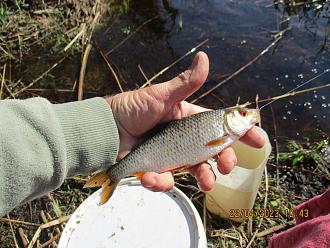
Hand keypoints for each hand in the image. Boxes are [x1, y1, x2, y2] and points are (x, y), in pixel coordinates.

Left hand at [105, 52, 264, 191]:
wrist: (107, 129)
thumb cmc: (133, 108)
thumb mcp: (161, 95)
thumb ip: (185, 83)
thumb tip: (204, 57)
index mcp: (190, 120)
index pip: (221, 127)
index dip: (241, 133)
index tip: (259, 140)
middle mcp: (185, 139)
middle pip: (213, 152)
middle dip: (226, 160)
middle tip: (227, 165)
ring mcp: (172, 156)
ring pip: (196, 171)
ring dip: (205, 178)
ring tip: (207, 182)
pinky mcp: (158, 169)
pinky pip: (166, 181)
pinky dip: (161, 183)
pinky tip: (152, 177)